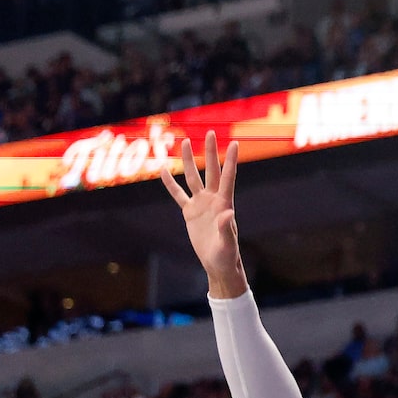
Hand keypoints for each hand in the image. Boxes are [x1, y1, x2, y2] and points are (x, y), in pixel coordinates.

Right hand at [161, 132, 246, 297]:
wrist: (217, 264)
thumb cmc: (226, 256)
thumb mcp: (226, 244)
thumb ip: (226, 228)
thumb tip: (227, 214)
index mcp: (224, 204)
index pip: (228, 178)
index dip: (230, 161)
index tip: (234, 143)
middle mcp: (213, 200)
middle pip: (211, 171)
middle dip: (210, 152)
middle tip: (210, 132)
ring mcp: (201, 204)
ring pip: (193, 178)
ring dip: (189, 161)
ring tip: (185, 142)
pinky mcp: (190, 212)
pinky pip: (178, 194)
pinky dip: (170, 183)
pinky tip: (164, 169)